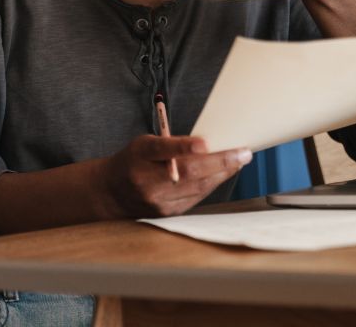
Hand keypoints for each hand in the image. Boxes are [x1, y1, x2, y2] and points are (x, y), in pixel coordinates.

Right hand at [99, 135, 250, 218]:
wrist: (112, 193)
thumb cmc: (134, 161)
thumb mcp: (144, 144)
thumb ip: (170, 143)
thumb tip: (206, 145)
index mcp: (140, 155)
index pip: (162, 149)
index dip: (183, 146)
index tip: (204, 143)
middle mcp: (147, 180)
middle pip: (188, 172)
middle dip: (220, 162)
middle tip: (243, 154)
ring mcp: (157, 200)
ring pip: (197, 187)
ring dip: (222, 174)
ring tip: (239, 161)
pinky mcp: (166, 213)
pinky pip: (195, 198)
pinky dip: (211, 185)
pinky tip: (223, 174)